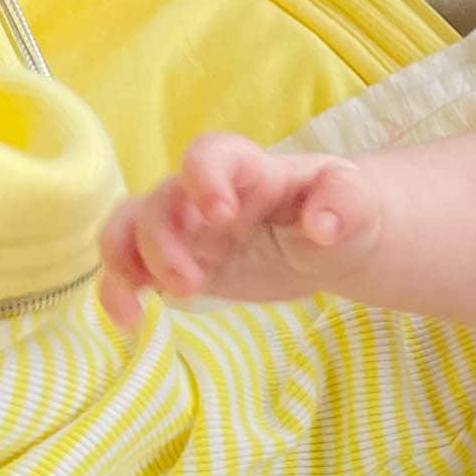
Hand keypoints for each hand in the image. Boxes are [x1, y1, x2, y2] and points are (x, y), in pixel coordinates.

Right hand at [98, 132, 378, 325]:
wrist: (331, 237)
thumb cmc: (340, 209)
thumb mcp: (355, 202)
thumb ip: (343, 203)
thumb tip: (323, 226)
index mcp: (247, 169)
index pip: (209, 154)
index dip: (203, 177)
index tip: (219, 214)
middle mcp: (203, 192)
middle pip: (160, 202)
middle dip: (163, 242)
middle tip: (192, 285)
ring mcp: (186, 226)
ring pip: (131, 228)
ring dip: (128, 261)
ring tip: (149, 298)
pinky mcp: (178, 261)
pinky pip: (131, 268)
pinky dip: (119, 290)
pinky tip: (129, 320)